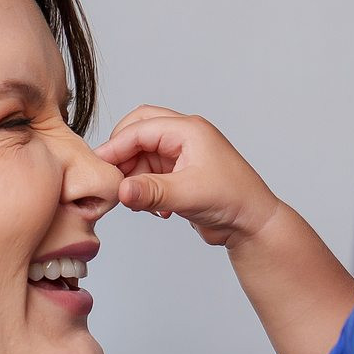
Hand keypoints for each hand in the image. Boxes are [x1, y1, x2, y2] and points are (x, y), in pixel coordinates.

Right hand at [94, 105, 281, 246]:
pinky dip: (145, 188)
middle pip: (138, 132)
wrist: (253, 224)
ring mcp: (183, 155)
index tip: (100, 167)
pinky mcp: (181, 173)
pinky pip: (151, 173)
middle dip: (123, 156)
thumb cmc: (234, 201)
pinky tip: (156, 209)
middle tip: (115, 180)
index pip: (140, 129)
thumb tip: (121, 190)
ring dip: (135, 177)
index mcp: (189, 130)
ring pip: (143, 155)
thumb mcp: (188, 195)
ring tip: (140, 202)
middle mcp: (185, 137)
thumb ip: (152, 191)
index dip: (116, 147)